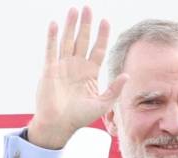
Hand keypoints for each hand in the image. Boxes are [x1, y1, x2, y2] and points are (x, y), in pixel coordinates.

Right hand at [27, 6, 127, 148]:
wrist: (59, 125)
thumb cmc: (79, 117)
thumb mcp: (102, 104)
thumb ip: (114, 90)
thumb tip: (128, 75)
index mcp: (90, 73)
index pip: (98, 50)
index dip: (102, 36)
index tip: (106, 21)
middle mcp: (77, 66)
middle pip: (83, 40)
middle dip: (86, 25)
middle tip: (88, 7)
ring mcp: (62, 66)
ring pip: (68, 41)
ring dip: (71, 25)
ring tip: (74, 10)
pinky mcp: (49, 69)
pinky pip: (51, 50)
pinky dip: (52, 37)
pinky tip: (55, 24)